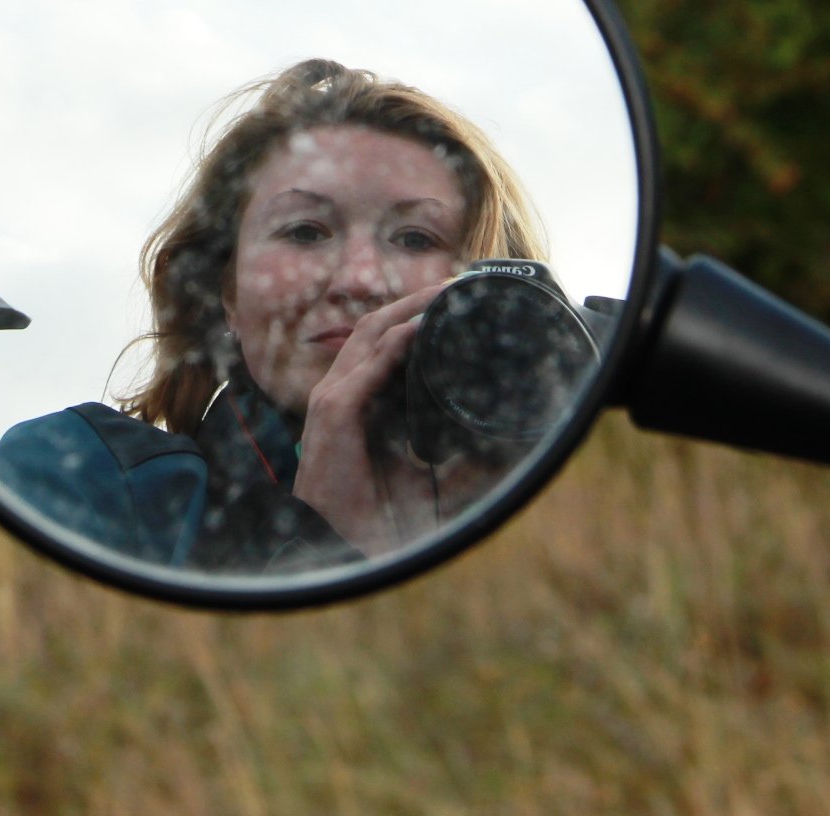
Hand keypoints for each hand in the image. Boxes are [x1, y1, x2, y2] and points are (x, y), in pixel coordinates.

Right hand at [289, 279, 454, 557]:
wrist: (343, 545)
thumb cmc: (374, 512)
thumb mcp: (420, 470)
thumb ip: (448, 447)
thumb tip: (497, 438)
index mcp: (351, 400)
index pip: (378, 342)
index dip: (409, 316)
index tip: (446, 302)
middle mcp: (337, 390)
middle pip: (374, 326)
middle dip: (412, 301)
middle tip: (452, 284)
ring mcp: (331, 398)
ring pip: (371, 334)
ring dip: (408, 309)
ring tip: (442, 292)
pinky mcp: (335, 410)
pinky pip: (368, 364)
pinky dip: (395, 340)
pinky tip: (421, 326)